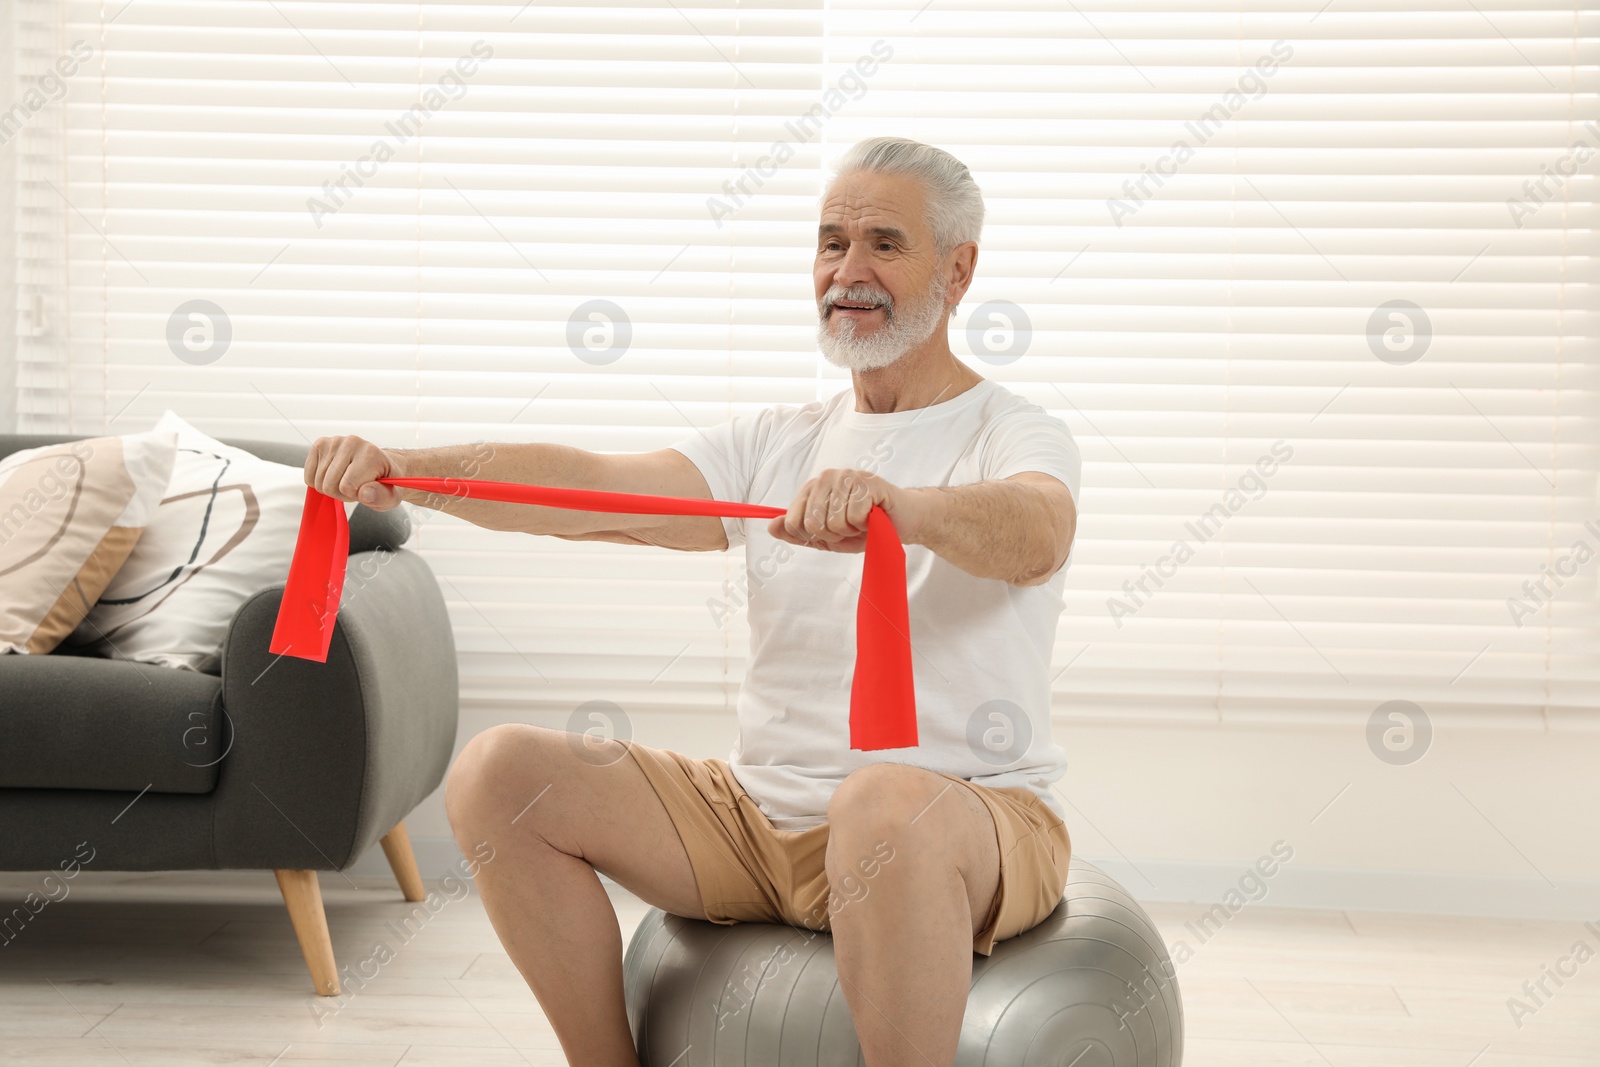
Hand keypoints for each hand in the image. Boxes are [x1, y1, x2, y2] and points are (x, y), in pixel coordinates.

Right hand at [304, 435, 403, 510]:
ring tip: (346, 480)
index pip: (347, 487)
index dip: (354, 496)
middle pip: (329, 485)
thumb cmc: (384, 483)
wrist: (379, 465)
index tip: (365, 489)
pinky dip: (318, 482)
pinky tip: (334, 476)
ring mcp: (334, 441)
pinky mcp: (320, 444)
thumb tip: (365, 493)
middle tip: (355, 486)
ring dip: (331, 488)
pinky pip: (308, 476)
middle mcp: (352, 442)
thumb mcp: (391, 496)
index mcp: (371, 454)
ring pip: (318, 482)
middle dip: (341, 493)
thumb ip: (381, 497)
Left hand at [768, 468, 922, 551]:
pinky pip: (854, 517)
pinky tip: (874, 516)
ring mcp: (847, 476)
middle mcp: (826, 477)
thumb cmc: (865, 528)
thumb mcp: (827, 537)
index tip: (829, 533)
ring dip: (851, 530)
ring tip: (863, 521)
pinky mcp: (868, 482)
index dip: (812, 537)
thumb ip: (798, 533)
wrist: (902, 522)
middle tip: (850, 528)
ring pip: (833, 522)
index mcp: (813, 489)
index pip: (793, 521)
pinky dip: (866, 525)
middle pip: (812, 523)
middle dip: (833, 536)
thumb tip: (771, 527)